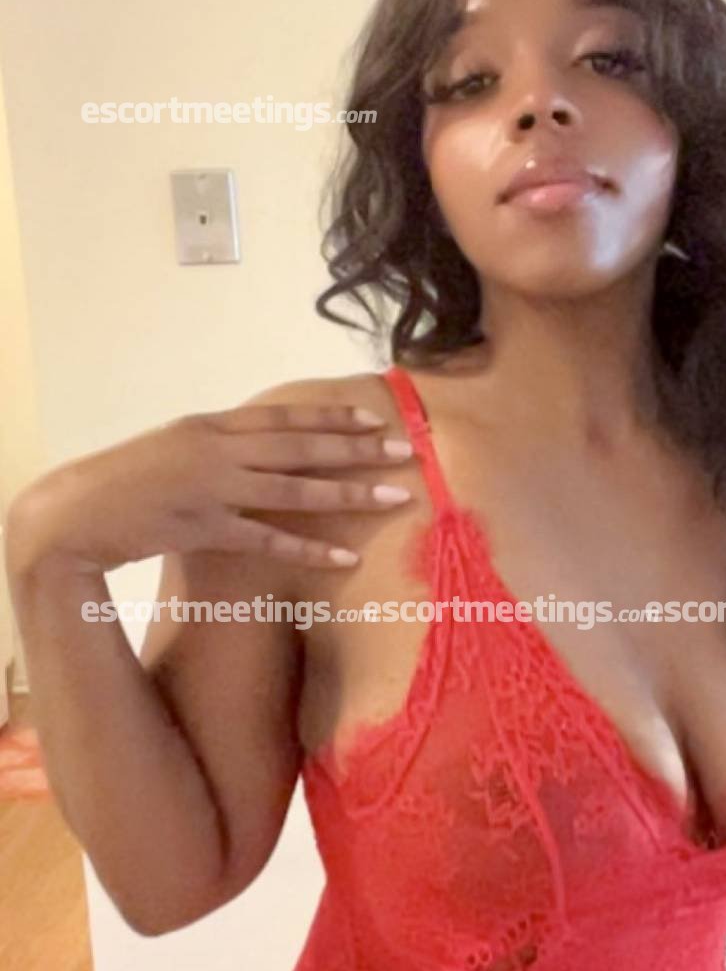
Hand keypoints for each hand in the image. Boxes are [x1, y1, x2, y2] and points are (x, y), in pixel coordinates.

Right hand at [4, 397, 414, 575]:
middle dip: (358, 446)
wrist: (73, 512)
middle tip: (407, 449)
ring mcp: (212, 488)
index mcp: (208, 426)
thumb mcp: (171, 451)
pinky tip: (346, 556)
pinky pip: (268, 539)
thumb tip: (254, 456)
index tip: (372, 415)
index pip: (281, 415)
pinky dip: (309, 547)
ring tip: (395, 496)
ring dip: (349, 491)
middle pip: (301, 445)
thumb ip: (215, 450)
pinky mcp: (205, 528)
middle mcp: (216, 449)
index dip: (330, 414)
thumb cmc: (122, 485)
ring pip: (296, 487)